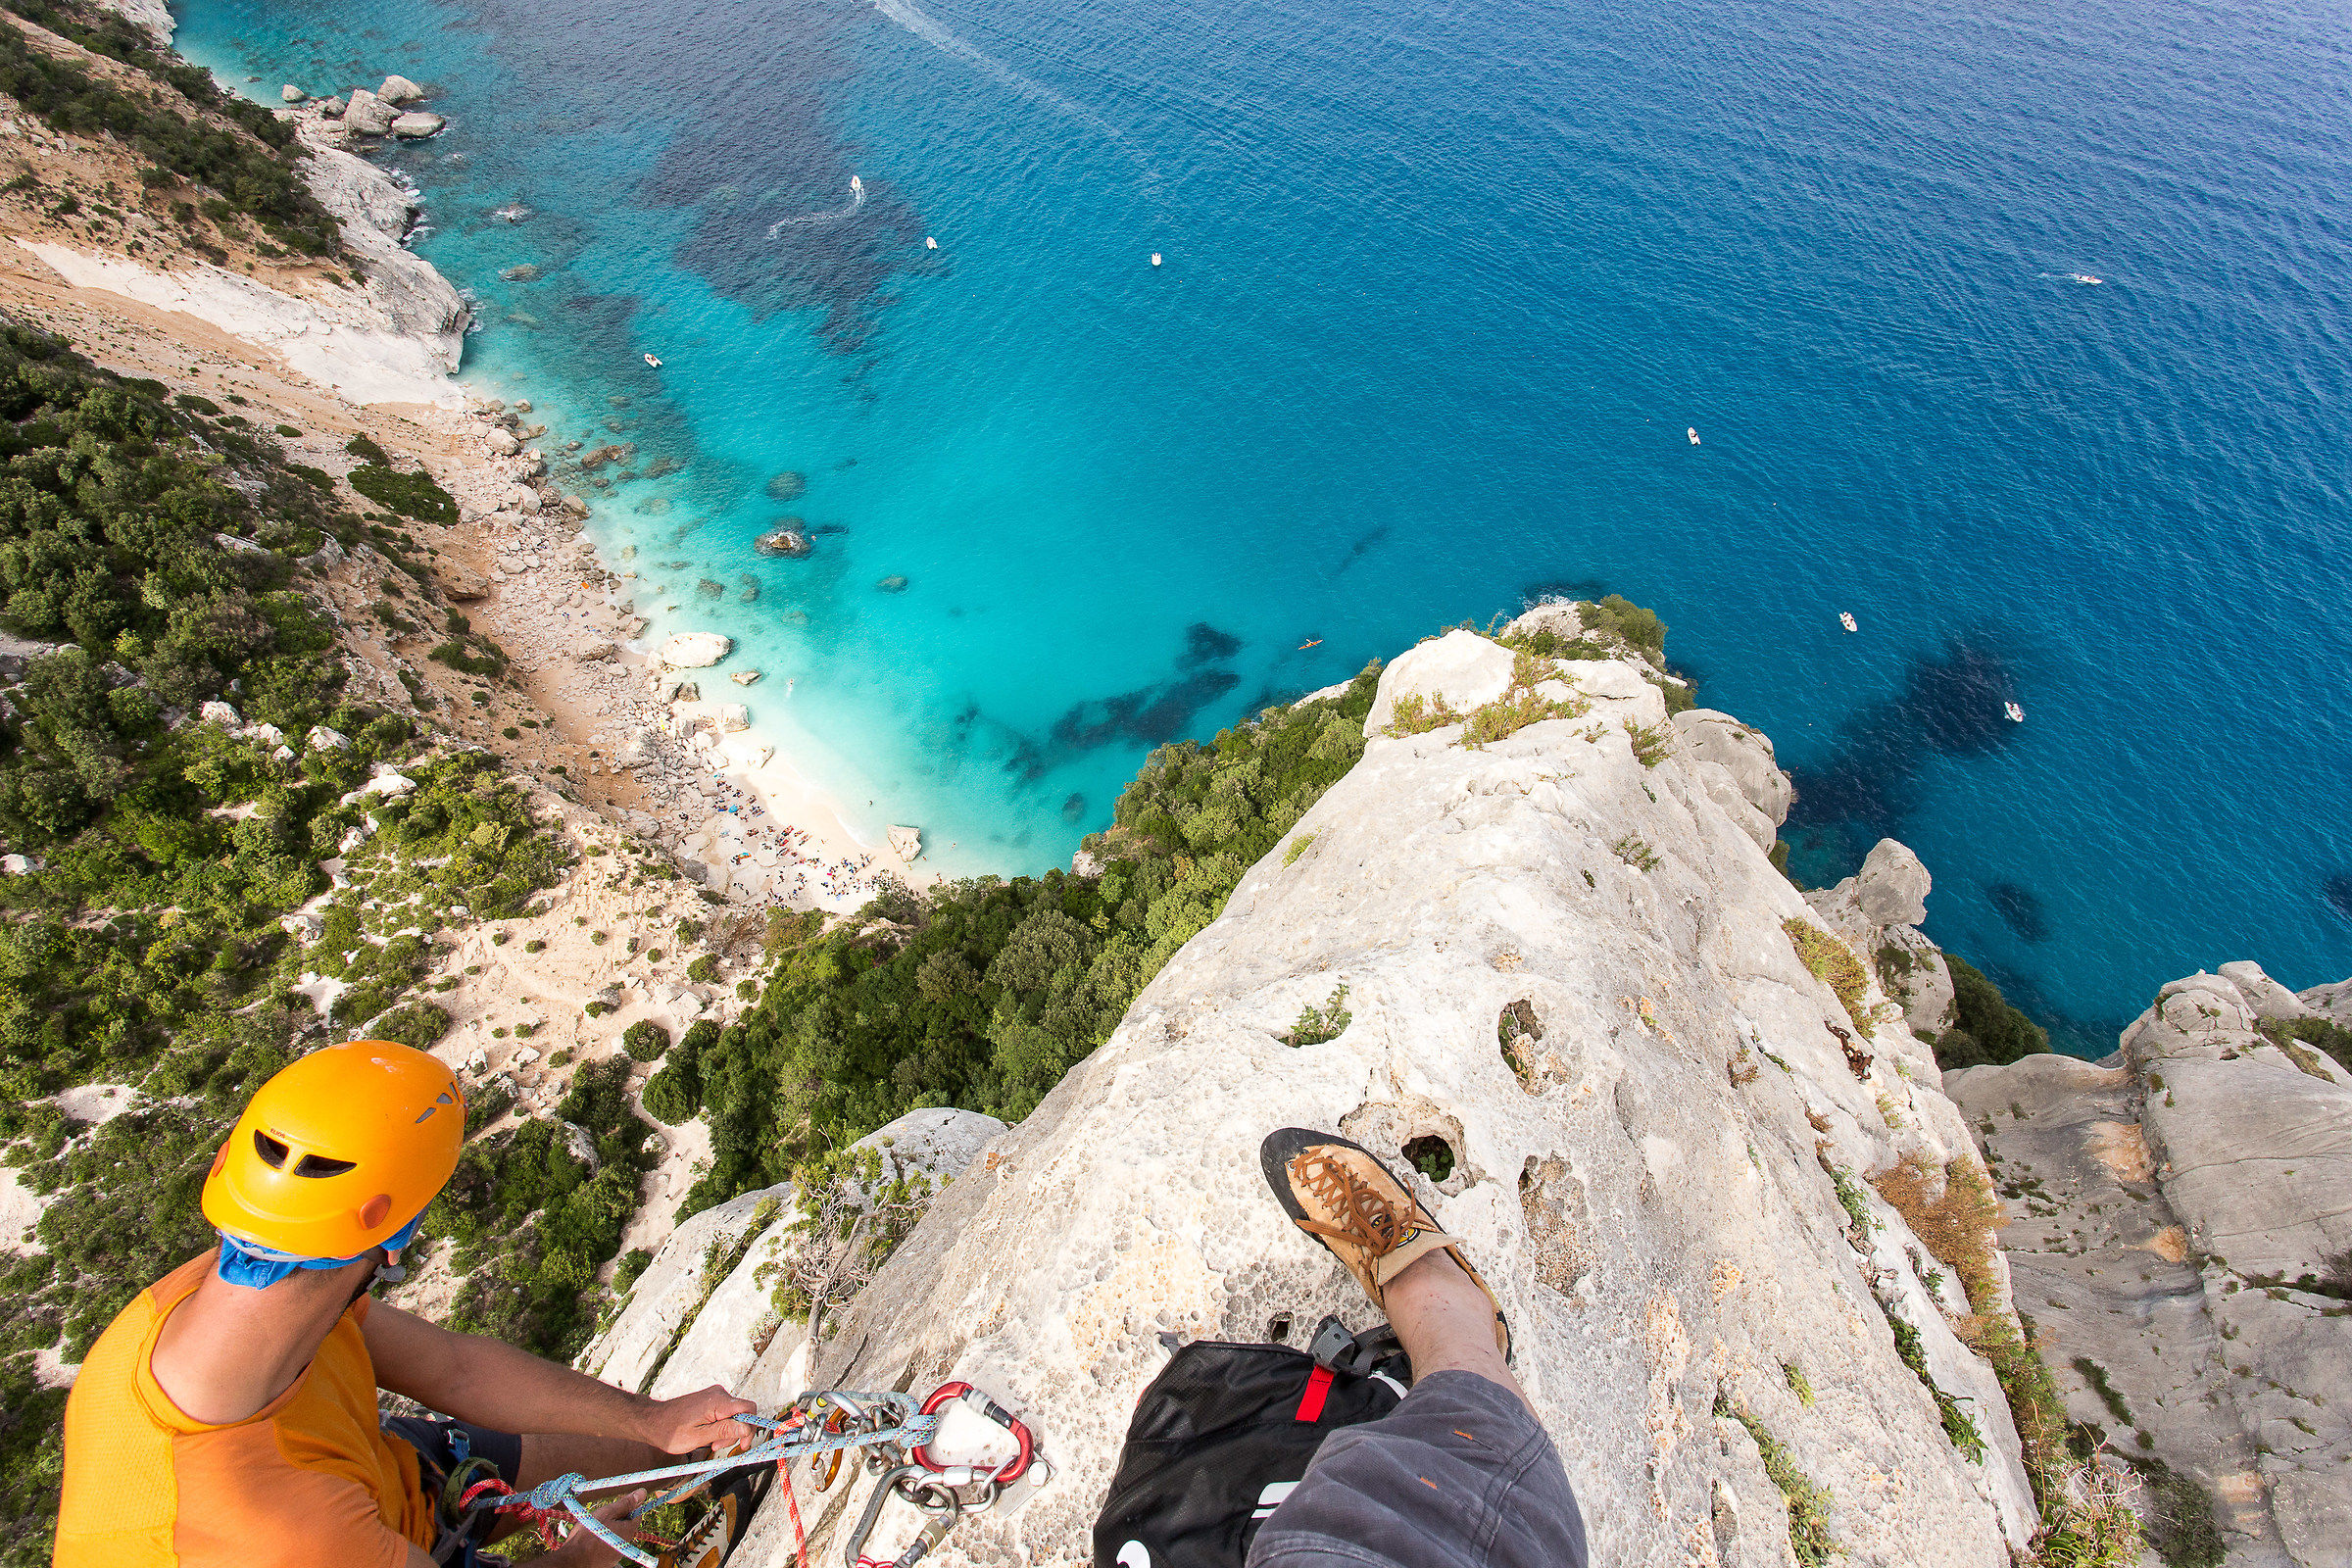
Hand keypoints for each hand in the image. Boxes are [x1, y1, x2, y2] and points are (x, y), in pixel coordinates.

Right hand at [544, 1489, 645, 1566]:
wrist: (575, 1560)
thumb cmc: (590, 1534)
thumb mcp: (607, 1513)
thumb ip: (625, 1504)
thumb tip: (642, 1493)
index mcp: (629, 1531)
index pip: (636, 1514)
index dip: (628, 1507)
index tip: (616, 1505)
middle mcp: (626, 1544)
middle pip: (626, 1526)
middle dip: (616, 1519)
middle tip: (602, 1516)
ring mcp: (617, 1554)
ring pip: (617, 1536)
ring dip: (610, 1530)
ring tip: (595, 1528)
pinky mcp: (608, 1561)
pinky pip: (609, 1545)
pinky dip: (604, 1540)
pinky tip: (593, 1539)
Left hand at [641, 1383, 758, 1454]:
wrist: (652, 1421)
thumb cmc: (671, 1432)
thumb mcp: (698, 1437)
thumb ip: (724, 1431)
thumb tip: (747, 1428)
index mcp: (717, 1401)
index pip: (748, 1409)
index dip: (750, 1427)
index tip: (743, 1445)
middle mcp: (718, 1394)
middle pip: (741, 1413)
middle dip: (735, 1433)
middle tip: (718, 1447)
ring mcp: (713, 1396)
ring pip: (733, 1415)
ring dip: (727, 1431)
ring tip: (711, 1444)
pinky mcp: (709, 1400)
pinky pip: (724, 1413)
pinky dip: (720, 1426)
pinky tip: (709, 1436)